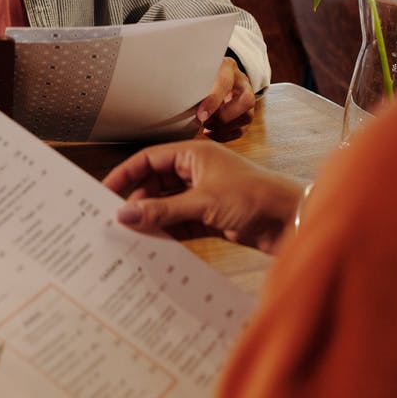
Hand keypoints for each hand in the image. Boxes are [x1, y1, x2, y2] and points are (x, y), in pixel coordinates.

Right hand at [102, 140, 301, 253]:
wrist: (292, 221)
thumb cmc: (253, 196)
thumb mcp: (203, 202)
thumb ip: (163, 210)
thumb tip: (125, 214)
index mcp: (194, 154)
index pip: (149, 159)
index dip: (126, 174)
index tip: (105, 192)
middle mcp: (197, 171)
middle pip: (156, 183)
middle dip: (136, 200)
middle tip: (113, 219)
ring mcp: (204, 195)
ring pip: (167, 204)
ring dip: (151, 218)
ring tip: (128, 235)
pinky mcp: (212, 217)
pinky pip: (180, 222)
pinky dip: (167, 231)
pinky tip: (151, 243)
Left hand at [195, 56, 255, 138]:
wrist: (212, 73)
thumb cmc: (201, 73)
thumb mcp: (196, 71)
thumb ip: (193, 81)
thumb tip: (181, 100)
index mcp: (229, 67)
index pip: (225, 83)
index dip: (214, 101)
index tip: (200, 115)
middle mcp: (242, 82)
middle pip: (247, 101)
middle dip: (224, 116)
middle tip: (204, 121)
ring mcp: (247, 99)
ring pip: (247, 117)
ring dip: (224, 128)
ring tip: (206, 127)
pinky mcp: (245, 114)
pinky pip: (241, 130)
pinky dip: (224, 135)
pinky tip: (209, 131)